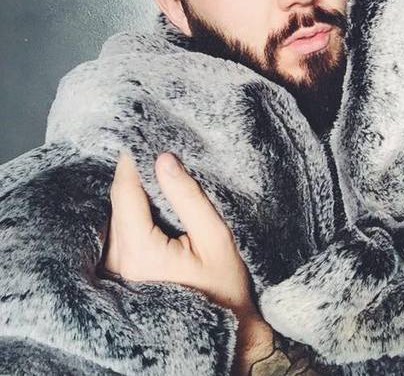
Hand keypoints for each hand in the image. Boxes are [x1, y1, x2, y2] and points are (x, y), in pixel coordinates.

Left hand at [103, 151, 274, 373]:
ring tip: (157, 176)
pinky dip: (132, 212)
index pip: (125, 193)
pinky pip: (119, 231)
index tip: (139, 136)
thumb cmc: (224, 288)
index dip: (130, 162)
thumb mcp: (214, 237)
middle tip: (154, 152)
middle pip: (118, 203)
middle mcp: (118, 263)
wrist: (223, 331)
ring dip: (133, 194)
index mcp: (141, 254)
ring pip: (116, 216)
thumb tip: (164, 160)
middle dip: (134, 175)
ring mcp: (115, 271)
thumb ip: (188, 197)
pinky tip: (153, 205)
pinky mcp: (120, 273)